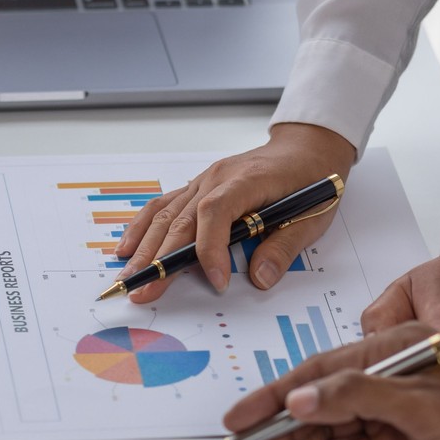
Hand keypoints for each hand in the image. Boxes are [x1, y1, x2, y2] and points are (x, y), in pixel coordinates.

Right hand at [114, 124, 357, 301]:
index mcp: (246, 180)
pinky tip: (128, 248)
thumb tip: (260, 279)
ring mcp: (202, 181)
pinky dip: (142, 228)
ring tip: (129, 276)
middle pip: (180, 219)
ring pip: (165, 214)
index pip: (217, 212)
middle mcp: (216, 178)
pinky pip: (162, 206)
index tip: (216, 280)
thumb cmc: (309, 180)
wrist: (304, 148)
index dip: (210, 247)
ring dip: (145, 248)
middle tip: (145, 291)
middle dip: (161, 259)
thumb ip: (284, 247)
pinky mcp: (196, 188)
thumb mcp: (311, 215)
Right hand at [220, 325, 439, 439]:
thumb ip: (359, 397)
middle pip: (317, 404)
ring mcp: (392, 412)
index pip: (317, 371)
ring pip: (330, 432)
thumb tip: (303, 398)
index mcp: (391, 352)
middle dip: (285, 436)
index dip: (273, 395)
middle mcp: (387, 378)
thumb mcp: (425, 407)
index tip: (239, 418)